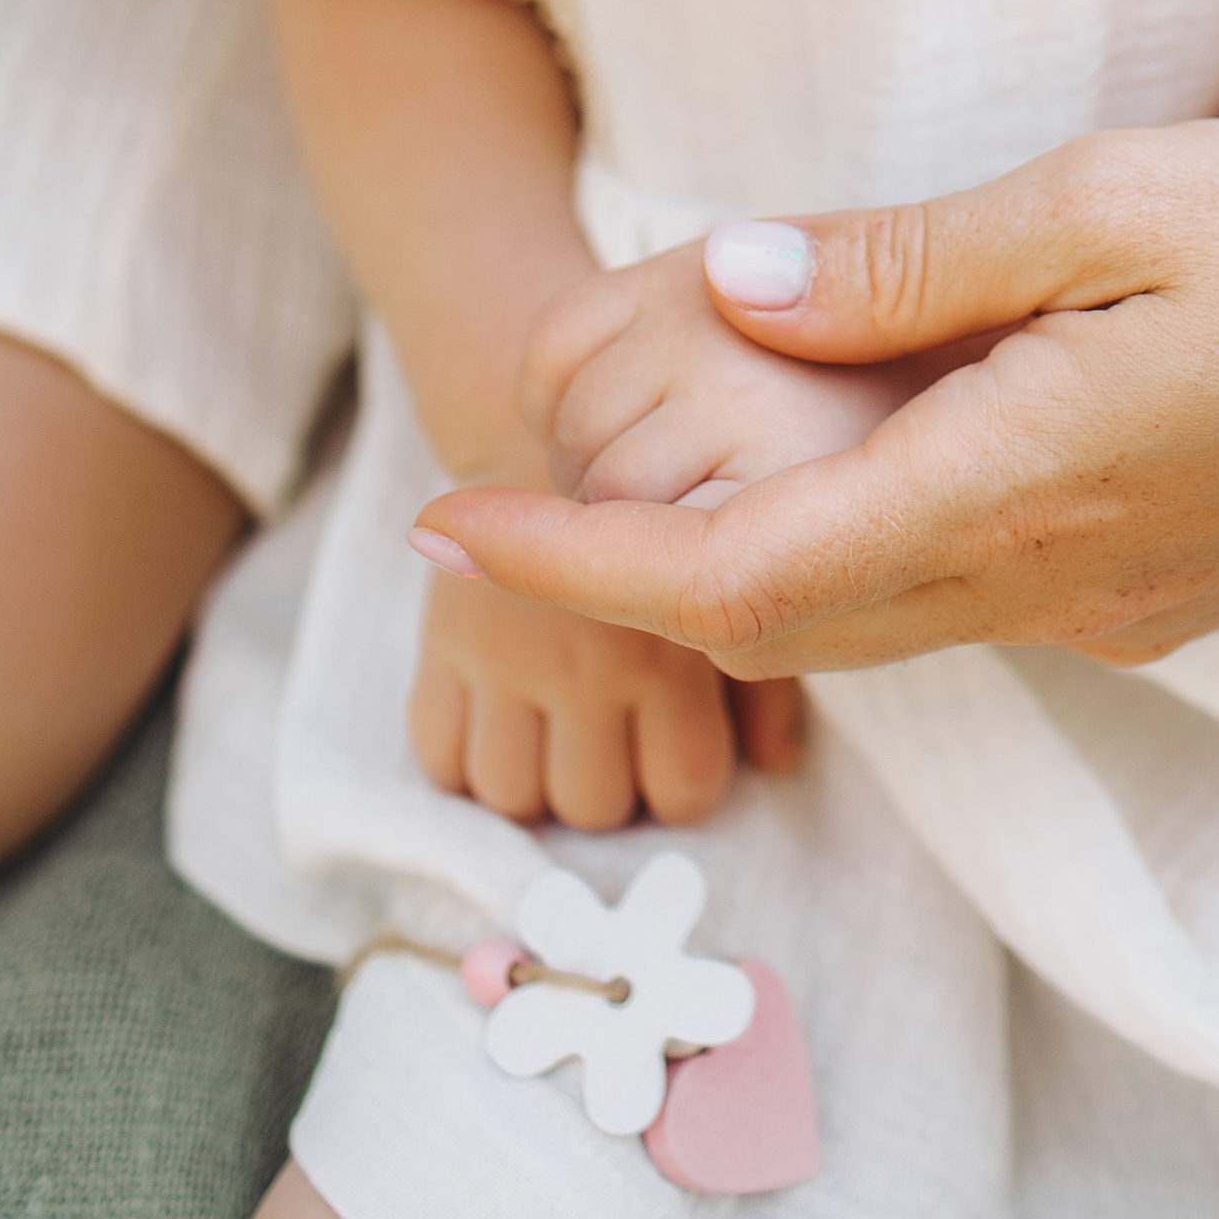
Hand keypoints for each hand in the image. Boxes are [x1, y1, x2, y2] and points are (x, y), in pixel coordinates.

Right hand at [409, 455, 800, 829]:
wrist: (553, 416)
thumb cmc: (666, 497)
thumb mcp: (733, 571)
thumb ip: (765, 670)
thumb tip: (780, 766)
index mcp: (672, 644)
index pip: (685, 785)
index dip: (681, 784)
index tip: (673, 752)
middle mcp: (587, 659)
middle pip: (592, 802)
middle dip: (607, 788)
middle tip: (610, 748)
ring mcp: (507, 652)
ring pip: (509, 790)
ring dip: (533, 781)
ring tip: (553, 741)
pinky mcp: (441, 637)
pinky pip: (438, 749)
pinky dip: (463, 757)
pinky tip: (499, 722)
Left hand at [416, 0, 1218, 676]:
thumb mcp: (1113, 200)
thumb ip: (911, 262)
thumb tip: (728, 283)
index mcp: (1019, 489)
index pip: (738, 577)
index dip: (574, 569)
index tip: (446, 527)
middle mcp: (1054, 584)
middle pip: (786, 623)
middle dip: (629, 583)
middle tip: (505, 506)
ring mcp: (1121, 604)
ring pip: (876, 616)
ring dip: (747, 570)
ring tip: (645, 482)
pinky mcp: (1172, 586)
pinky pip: (967, 593)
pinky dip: (864, 550)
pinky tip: (855, 459)